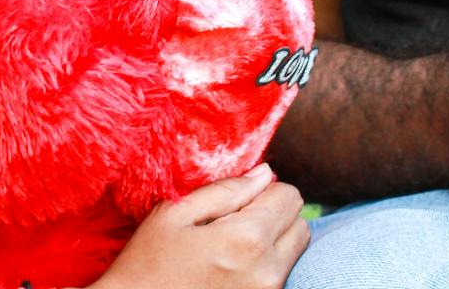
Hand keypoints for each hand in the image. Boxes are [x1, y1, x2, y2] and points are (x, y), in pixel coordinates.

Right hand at [95, 164, 308, 288]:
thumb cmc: (147, 264)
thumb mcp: (175, 215)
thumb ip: (225, 190)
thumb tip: (265, 173)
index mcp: (246, 239)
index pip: (289, 196)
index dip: (265, 190)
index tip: (238, 199)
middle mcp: (266, 269)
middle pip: (300, 223)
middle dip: (276, 213)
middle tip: (237, 220)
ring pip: (295, 250)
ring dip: (274, 240)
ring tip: (234, 245)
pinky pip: (281, 274)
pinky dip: (267, 264)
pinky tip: (233, 266)